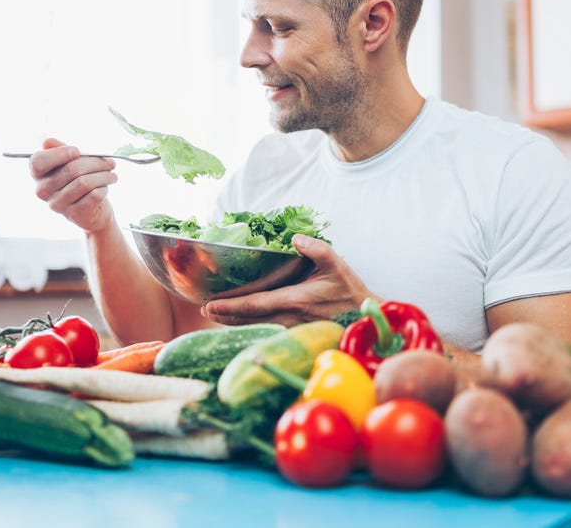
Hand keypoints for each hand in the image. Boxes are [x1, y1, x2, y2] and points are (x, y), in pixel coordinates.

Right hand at [29, 137, 118, 233]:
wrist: (91, 210)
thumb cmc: (78, 180)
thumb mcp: (69, 162)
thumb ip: (60, 150)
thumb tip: (48, 141)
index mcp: (38, 174)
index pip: (38, 162)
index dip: (59, 154)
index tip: (77, 151)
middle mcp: (43, 190)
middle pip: (71, 169)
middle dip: (95, 163)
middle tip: (109, 162)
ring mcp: (57, 204)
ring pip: (84, 182)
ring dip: (104, 175)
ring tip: (111, 174)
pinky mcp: (74, 213)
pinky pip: (94, 195)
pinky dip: (104, 188)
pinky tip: (105, 187)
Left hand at [201, 234, 374, 326]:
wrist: (365, 320)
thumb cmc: (351, 292)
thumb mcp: (337, 264)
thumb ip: (316, 248)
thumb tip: (295, 237)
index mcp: (294, 300)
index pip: (254, 304)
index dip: (229, 306)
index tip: (210, 305)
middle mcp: (288, 318)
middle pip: (249, 319)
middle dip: (225, 315)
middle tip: (205, 309)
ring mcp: (291, 329)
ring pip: (256, 326)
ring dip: (235, 321)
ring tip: (215, 314)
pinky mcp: (296, 333)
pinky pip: (266, 329)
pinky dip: (250, 325)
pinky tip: (241, 321)